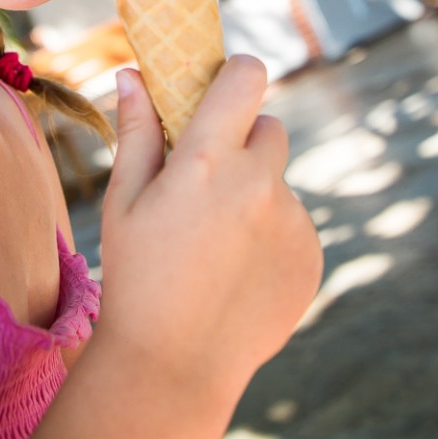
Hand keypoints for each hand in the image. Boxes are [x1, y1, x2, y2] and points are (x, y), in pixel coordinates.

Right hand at [96, 58, 321, 408]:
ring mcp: (293, 221)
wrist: (176, 364)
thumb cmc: (137, 276)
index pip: (247, 77)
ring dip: (256, 195)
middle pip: (269, 127)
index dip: (235, 74)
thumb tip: (131, 74)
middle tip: (208, 182)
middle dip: (243, 141)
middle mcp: (260, 183)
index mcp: (208, 160)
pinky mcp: (312, 255)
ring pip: (279, 183)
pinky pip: (293, 225)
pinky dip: (271, 237)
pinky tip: (238, 272)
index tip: (222, 85)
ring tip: (215, 246)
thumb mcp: (125, 201)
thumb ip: (137, 131)